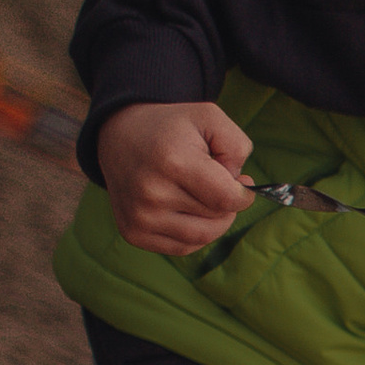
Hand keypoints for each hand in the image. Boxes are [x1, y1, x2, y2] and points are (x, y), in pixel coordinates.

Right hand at [96, 99, 253, 255]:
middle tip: (214, 181)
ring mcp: (139, 217)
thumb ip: (236, 146)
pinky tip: (188, 210)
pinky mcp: (132, 233)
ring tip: (204, 196)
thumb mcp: (208, 117)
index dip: (243, 194)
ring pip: (203, 237)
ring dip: (214, 221)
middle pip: (217, 218)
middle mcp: (152, 194)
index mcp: (173, 162)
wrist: (120, 135)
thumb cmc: (171, 128)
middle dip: (226, 202)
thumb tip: (240, 185)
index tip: (240, 181)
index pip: (227, 199)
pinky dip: (195, 233)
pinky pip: (183, 247)